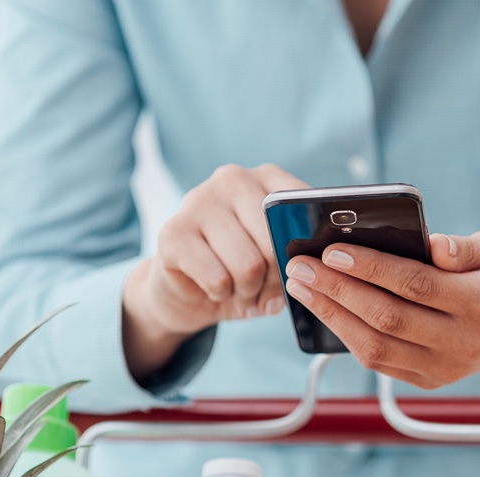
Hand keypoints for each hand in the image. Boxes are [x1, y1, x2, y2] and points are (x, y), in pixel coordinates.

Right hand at [123, 164, 307, 379]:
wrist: (189, 290)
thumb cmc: (245, 269)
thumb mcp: (280, 260)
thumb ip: (300, 254)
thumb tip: (307, 268)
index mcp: (268, 177)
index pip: (303, 211)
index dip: (304, 250)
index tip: (298, 266)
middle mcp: (233, 179)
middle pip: (276, 241)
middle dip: (275, 278)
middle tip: (263, 286)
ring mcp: (198, 200)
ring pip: (249, 265)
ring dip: (249, 290)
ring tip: (240, 289)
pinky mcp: (172, 231)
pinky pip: (218, 279)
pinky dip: (223, 294)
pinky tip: (215, 288)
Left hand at [283, 231, 479, 395]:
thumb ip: (467, 248)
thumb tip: (434, 245)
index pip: (418, 285)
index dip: (372, 268)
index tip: (333, 250)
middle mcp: (465, 343)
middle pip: (389, 318)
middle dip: (338, 290)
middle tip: (301, 265)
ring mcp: (446, 369)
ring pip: (376, 347)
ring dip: (332, 315)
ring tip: (303, 286)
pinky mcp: (429, 380)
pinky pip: (378, 362)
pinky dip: (347, 335)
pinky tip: (326, 308)